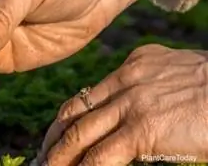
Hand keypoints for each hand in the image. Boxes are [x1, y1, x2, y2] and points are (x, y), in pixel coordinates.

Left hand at [35, 44, 207, 165]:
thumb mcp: (181, 79)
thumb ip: (153, 90)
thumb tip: (139, 122)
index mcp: (134, 66)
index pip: (88, 95)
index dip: (67, 118)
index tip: (57, 136)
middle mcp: (126, 80)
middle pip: (75, 111)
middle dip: (54, 137)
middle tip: (42, 157)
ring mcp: (132, 103)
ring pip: (80, 133)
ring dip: (59, 157)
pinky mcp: (143, 128)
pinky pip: (101, 155)